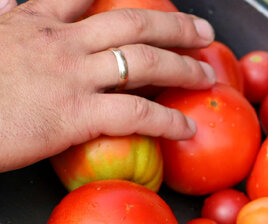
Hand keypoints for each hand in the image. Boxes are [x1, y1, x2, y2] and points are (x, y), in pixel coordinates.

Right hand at [0, 0, 217, 171]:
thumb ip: (1, 20)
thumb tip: (6, 5)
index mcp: (32, 21)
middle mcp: (58, 42)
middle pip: (131, 23)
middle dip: (175, 26)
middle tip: (204, 32)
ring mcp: (70, 76)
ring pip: (143, 61)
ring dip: (183, 66)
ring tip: (206, 74)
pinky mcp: (75, 115)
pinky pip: (136, 114)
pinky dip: (169, 120)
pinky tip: (187, 127)